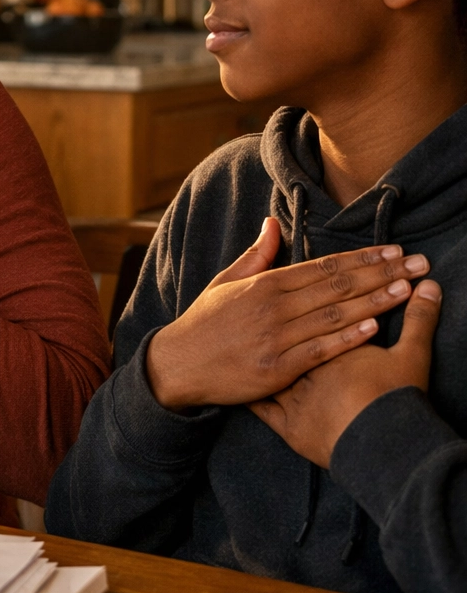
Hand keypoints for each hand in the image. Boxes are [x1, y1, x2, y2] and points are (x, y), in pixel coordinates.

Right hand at [145, 218, 430, 411]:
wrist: (177, 365)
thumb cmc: (204, 324)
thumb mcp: (225, 282)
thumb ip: (256, 255)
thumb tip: (273, 223)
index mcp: (263, 284)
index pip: (322, 266)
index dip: (361, 257)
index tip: (392, 249)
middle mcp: (272, 308)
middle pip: (336, 286)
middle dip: (380, 273)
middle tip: (416, 263)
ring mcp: (275, 338)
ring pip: (333, 315)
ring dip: (374, 301)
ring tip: (407, 289)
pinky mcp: (276, 369)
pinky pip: (319, 351)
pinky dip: (347, 338)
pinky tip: (374, 327)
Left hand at [249, 279, 441, 466]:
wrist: (385, 447)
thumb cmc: (397, 400)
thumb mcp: (412, 357)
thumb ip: (418, 320)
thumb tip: (431, 287)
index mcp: (325, 342)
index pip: (316, 311)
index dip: (310, 298)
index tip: (296, 291)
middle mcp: (301, 364)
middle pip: (285, 338)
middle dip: (275, 320)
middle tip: (267, 312)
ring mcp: (290, 395)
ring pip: (266, 369)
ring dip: (255, 353)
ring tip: (243, 337)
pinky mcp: (286, 425)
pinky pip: (260, 408)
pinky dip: (250, 396)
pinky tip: (237, 387)